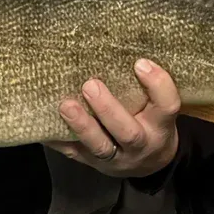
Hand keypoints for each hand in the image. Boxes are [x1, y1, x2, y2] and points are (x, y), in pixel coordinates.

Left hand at [45, 59, 179, 177]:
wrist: (150, 166)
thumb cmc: (151, 123)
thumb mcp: (158, 107)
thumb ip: (146, 87)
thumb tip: (117, 48)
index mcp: (161, 126)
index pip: (167, 106)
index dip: (157, 85)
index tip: (140, 63)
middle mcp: (142, 145)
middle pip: (128, 132)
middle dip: (108, 109)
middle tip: (90, 85)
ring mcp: (117, 158)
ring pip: (100, 146)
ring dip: (82, 126)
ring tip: (66, 105)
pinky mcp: (95, 164)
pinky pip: (75, 154)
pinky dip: (60, 140)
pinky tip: (46, 126)